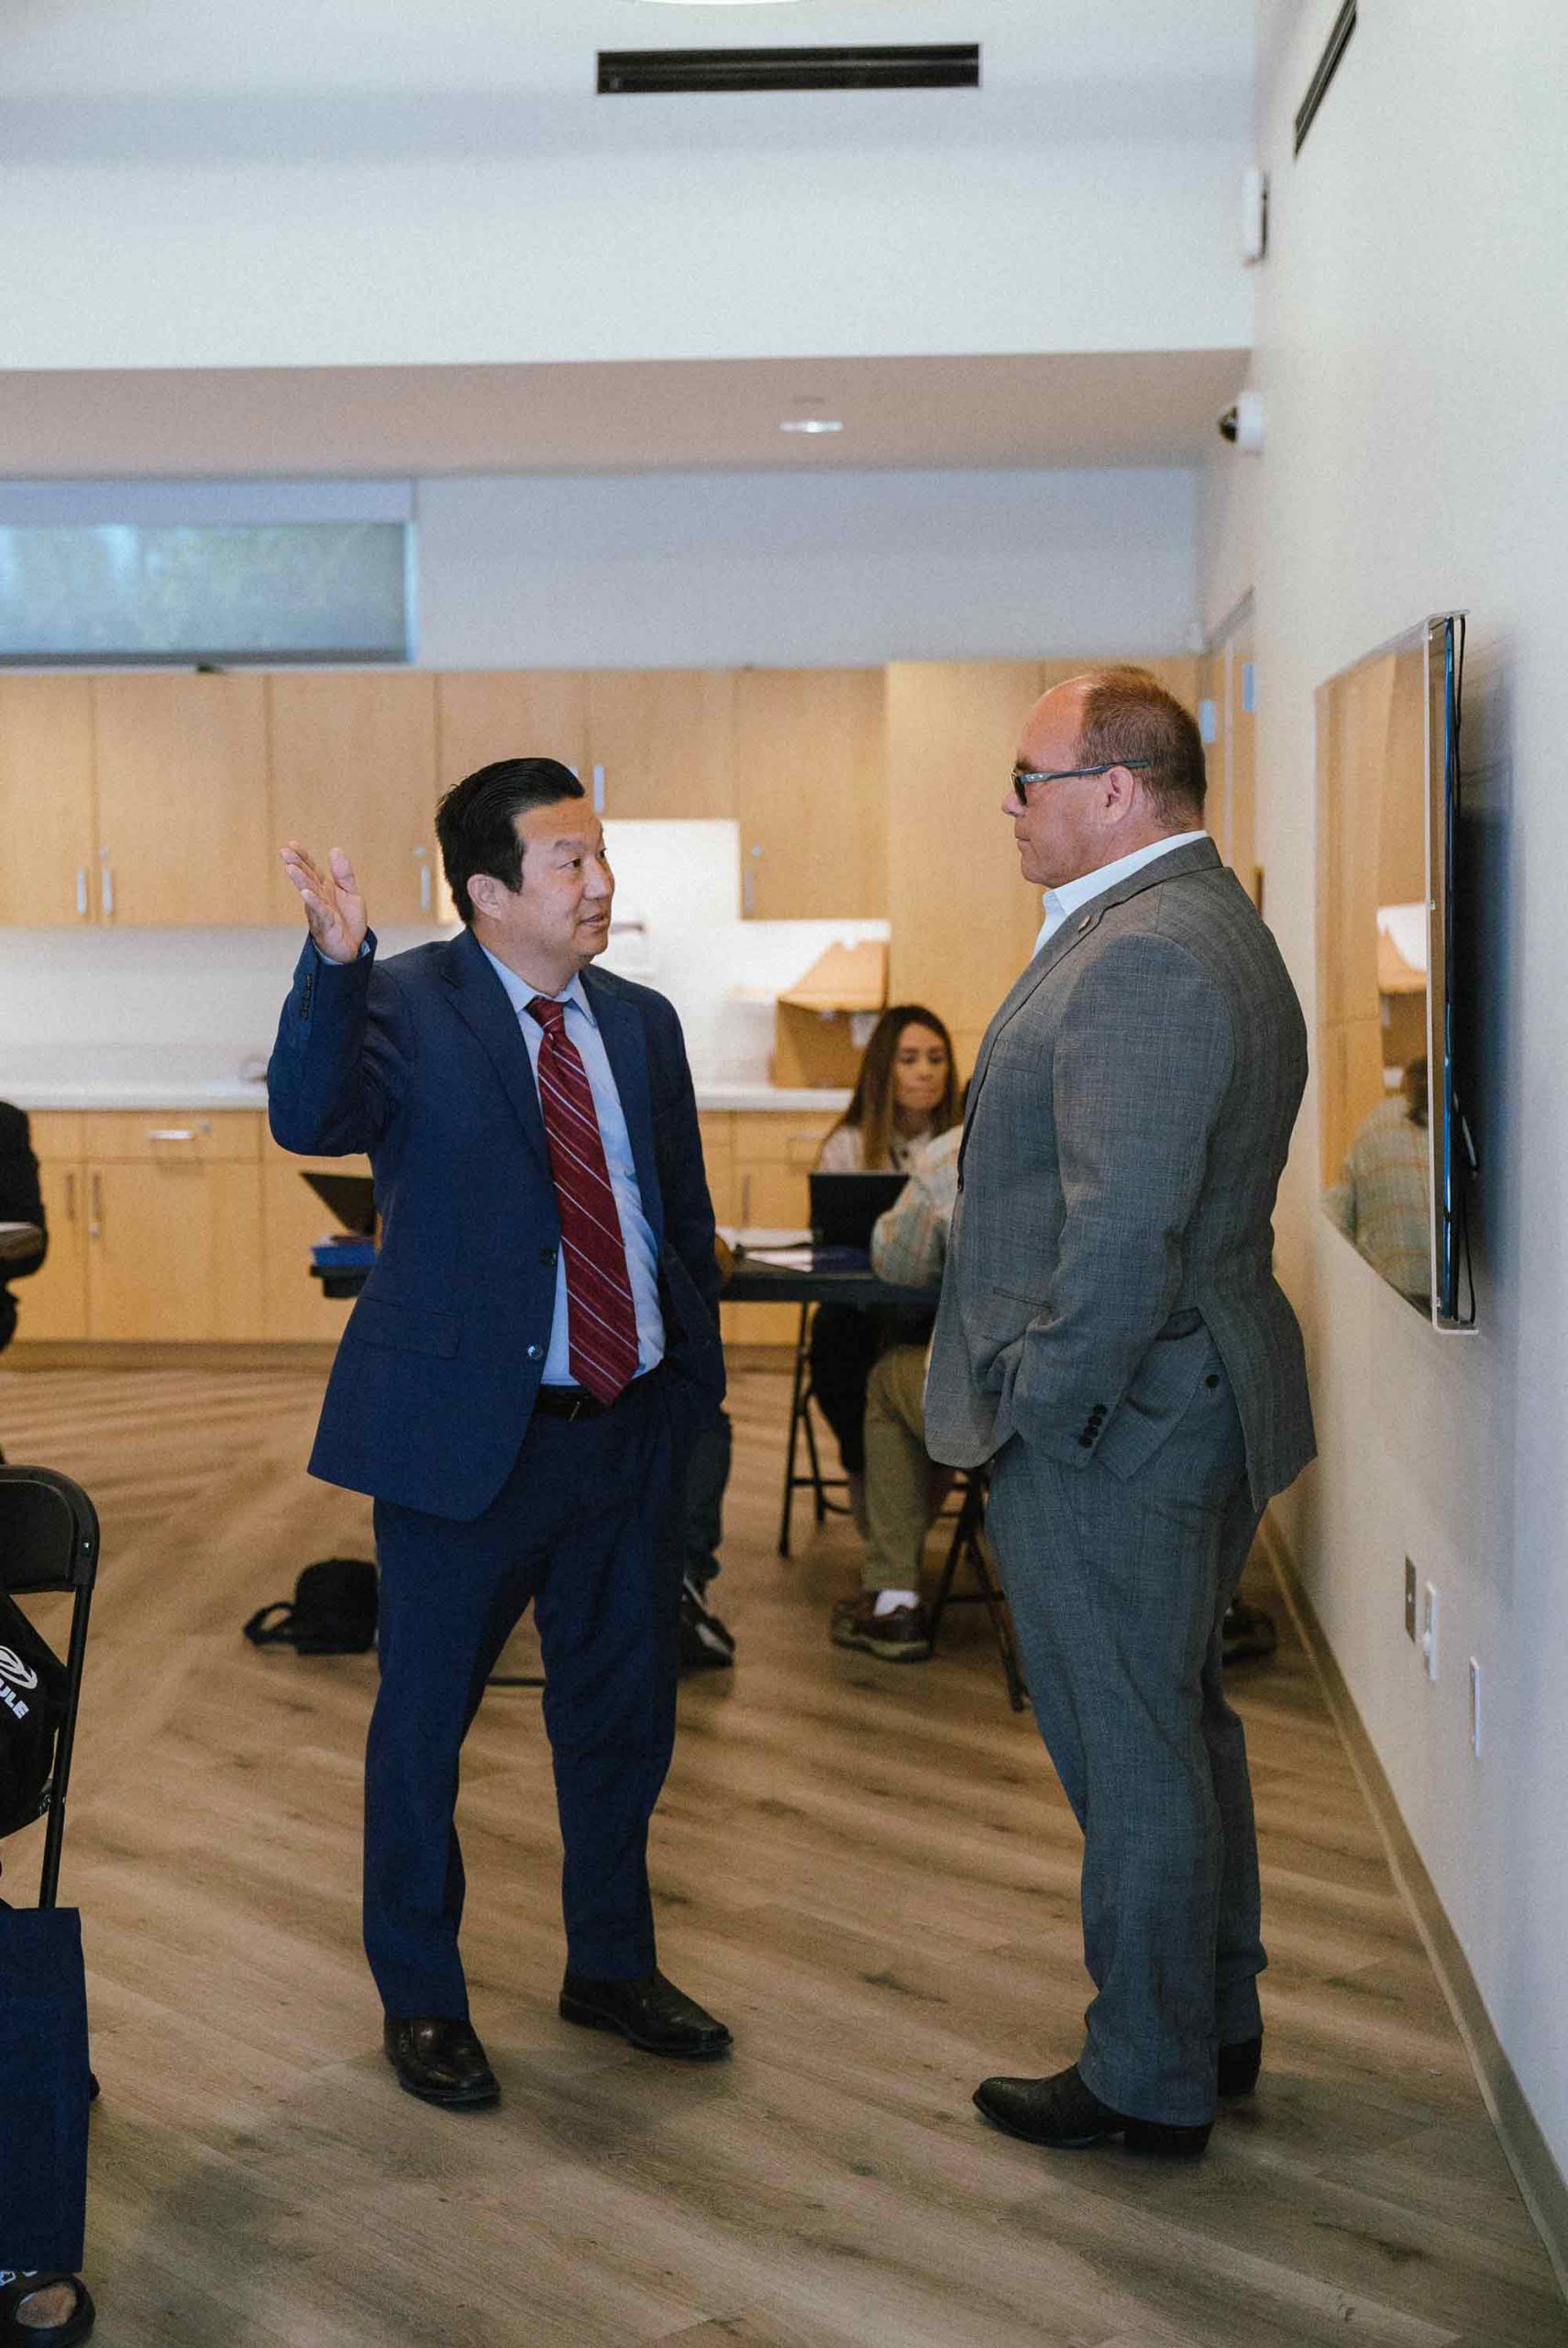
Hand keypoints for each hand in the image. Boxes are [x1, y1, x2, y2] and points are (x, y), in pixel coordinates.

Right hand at [280, 842, 366, 964]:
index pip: (311, 869)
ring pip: (309, 893)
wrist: (354, 947)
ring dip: (300, 881)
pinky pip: (319, 912)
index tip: (291, 844)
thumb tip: (335, 849)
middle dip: (296, 865)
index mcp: (324, 888)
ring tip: (291, 868)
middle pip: (306, 879)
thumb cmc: (348, 921)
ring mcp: (320, 911)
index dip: (303, 857)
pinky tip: (306, 893)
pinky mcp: (326, 924)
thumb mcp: (351, 892)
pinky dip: (313, 902)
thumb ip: (344, 873)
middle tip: (284, 852)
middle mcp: (319, 898)